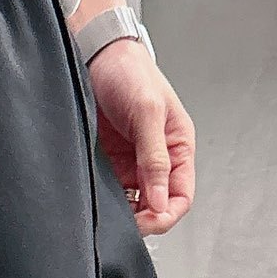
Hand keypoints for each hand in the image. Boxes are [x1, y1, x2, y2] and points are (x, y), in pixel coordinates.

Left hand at [86, 40, 195, 236]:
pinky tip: (99, 199)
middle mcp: (158, 158)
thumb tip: (160, 200)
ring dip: (124, 212)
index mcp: (178, 147)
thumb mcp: (147, 113)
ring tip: (109, 211)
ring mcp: (133, 162)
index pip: (181, 196)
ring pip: (134, 203)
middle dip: (144, 218)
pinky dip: (108, 200)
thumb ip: (155, 158)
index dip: (166, 214)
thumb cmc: (128, 71)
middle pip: (157, 205)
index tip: (147, 222)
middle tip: (124, 223)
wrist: (95, 54)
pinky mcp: (111, 161)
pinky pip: (113, 191)